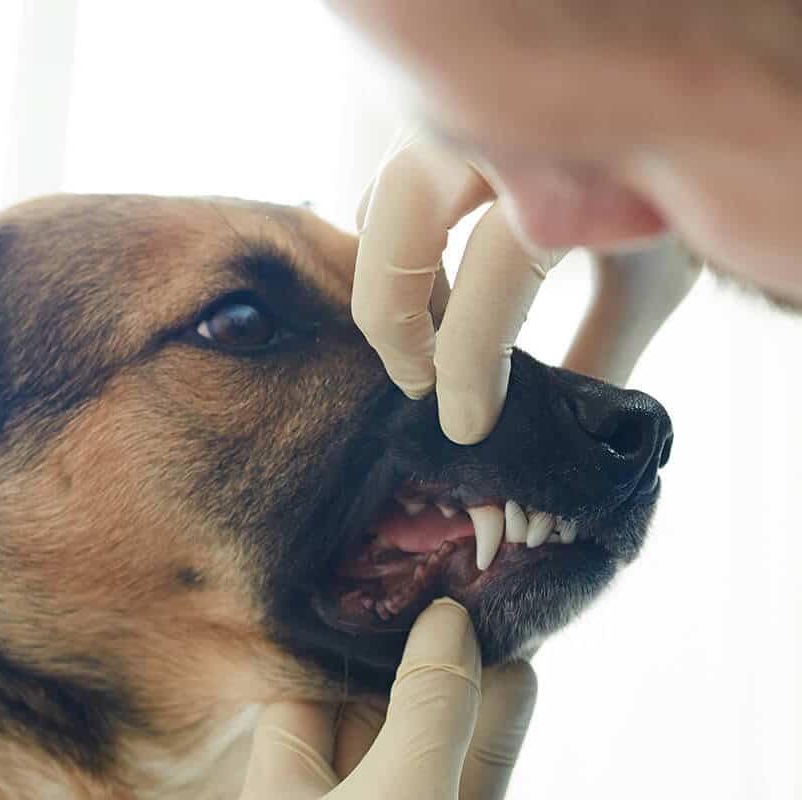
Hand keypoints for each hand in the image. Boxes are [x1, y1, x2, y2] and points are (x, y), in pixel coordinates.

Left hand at [225, 600, 562, 799]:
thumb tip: (445, 617)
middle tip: (453, 589)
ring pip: (426, 752)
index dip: (334, 644)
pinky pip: (468, 791)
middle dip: (409, 661)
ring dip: (462, 694)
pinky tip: (523, 679)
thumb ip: (424, 709)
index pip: (295, 702)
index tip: (380, 585)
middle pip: (366, 720)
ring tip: (500, 620)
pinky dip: (492, 738)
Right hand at [352, 127, 700, 443]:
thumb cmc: (675, 192)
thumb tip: (549, 433)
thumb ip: (597, 353)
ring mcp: (465, 105)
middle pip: (396, 224)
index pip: (494, 270)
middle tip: (417, 384)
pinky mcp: (441, 112)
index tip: (465, 424)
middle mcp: (502, 114)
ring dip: (391, 279)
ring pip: (381, 201)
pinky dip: (396, 240)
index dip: (469, 364)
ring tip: (430, 338)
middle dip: (394, 320)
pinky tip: (435, 288)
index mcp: (573, 154)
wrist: (680, 104)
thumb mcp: (650, 279)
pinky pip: (388, 181)